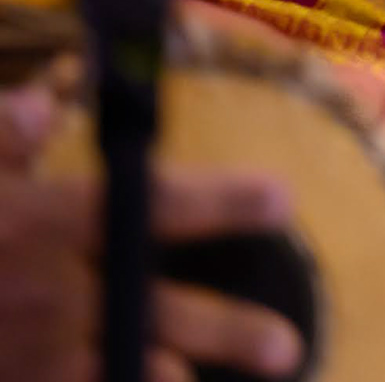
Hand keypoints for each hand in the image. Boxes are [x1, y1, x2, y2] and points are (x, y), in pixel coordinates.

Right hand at [0, 82, 306, 380]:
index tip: (282, 198)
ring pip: (117, 375)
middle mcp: (44, 295)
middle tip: (288, 345)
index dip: (220, 201)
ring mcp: (21, 356)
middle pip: (153, 313)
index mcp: (37, 224)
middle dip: (225, 331)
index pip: (147, 203)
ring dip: (166, 380)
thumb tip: (44, 102)